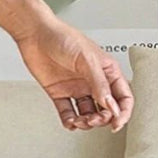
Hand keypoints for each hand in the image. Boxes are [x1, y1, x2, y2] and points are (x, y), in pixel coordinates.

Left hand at [14, 15, 133, 131]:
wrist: (35, 34)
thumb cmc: (63, 38)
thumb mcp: (87, 59)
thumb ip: (99, 84)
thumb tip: (110, 105)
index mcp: (107, 71)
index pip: (122, 97)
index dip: (122, 112)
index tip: (116, 123)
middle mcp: (93, 82)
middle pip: (105, 109)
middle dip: (102, 119)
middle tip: (93, 120)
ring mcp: (76, 88)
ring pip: (87, 114)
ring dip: (86, 122)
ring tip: (79, 121)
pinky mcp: (59, 93)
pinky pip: (67, 112)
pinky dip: (69, 120)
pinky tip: (70, 122)